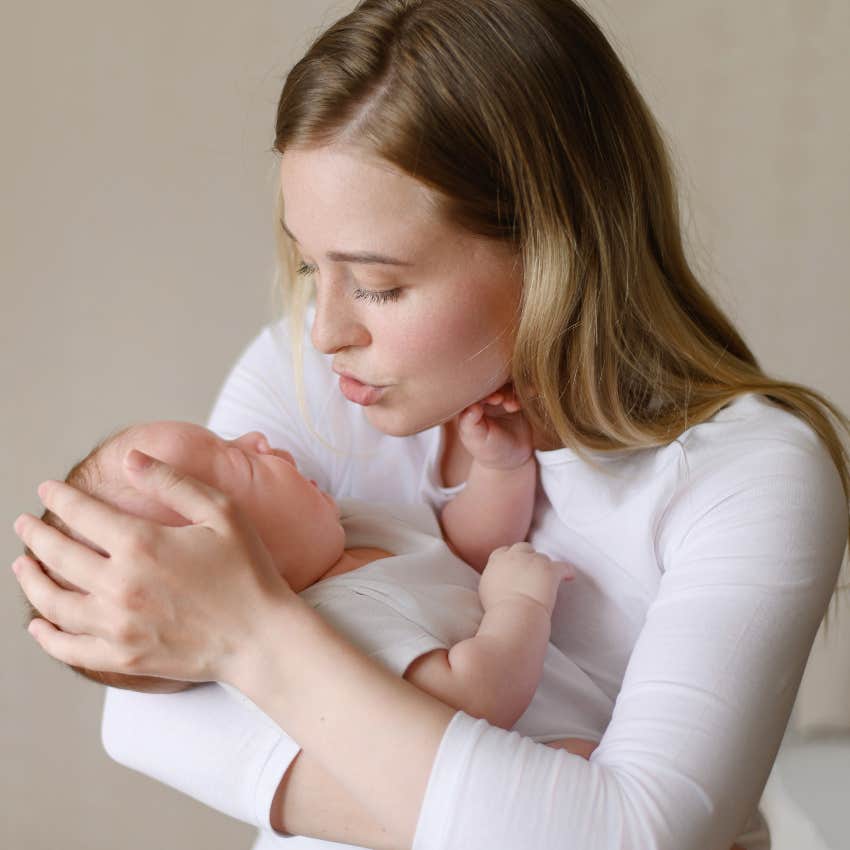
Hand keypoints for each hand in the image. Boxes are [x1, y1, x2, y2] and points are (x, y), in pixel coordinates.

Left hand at [11, 450, 296, 684]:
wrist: (262, 636)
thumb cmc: (248, 570)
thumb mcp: (222, 512)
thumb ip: (173, 482)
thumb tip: (132, 458)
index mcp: (142, 544)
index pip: (82, 514)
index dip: (60, 498)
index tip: (46, 489)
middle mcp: (120, 585)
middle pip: (59, 555)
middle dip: (35, 535)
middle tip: (24, 524)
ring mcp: (117, 625)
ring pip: (53, 602)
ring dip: (31, 579)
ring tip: (23, 565)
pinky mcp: (123, 657)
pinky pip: (68, 648)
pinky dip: (45, 635)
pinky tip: (38, 622)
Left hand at [457, 383, 532, 470]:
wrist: (510, 458)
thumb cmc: (488, 449)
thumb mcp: (477, 440)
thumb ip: (471, 424)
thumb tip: (472, 407)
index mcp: (471, 403)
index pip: (474, 389)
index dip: (485, 390)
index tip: (495, 400)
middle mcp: (486, 397)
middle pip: (492, 382)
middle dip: (500, 389)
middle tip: (505, 402)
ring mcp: (502, 396)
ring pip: (508, 383)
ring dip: (513, 391)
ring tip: (515, 407)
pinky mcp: (518, 397)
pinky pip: (523, 388)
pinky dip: (528, 389)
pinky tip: (531, 396)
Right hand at [478, 542, 573, 616]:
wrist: (513, 614)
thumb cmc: (499, 609)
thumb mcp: (486, 589)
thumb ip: (493, 578)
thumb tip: (499, 581)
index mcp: (497, 561)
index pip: (504, 551)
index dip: (511, 558)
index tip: (514, 567)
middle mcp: (514, 556)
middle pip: (523, 548)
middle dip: (527, 557)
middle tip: (531, 571)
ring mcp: (533, 561)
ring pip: (542, 558)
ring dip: (544, 567)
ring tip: (547, 580)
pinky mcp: (550, 570)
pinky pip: (563, 567)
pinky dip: (567, 572)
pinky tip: (569, 577)